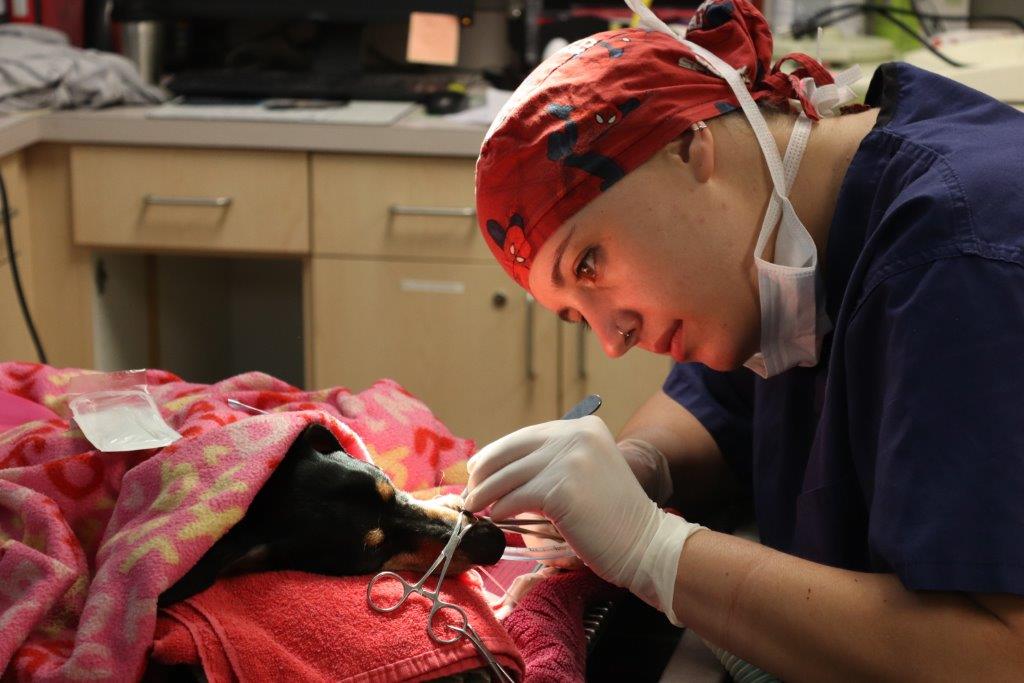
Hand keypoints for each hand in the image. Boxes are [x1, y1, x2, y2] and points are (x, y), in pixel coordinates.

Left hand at [464, 415, 701, 623]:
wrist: (645, 543)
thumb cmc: (614, 517)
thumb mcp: (588, 472)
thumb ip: (555, 463)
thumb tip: (503, 469)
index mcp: (584, 428)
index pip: (527, 436)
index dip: (498, 452)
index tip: (479, 467)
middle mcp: (576, 436)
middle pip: (513, 450)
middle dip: (485, 470)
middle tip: (469, 488)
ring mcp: (569, 459)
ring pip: (510, 475)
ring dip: (486, 492)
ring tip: (474, 505)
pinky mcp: (560, 487)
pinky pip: (517, 497)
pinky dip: (501, 507)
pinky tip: (495, 516)